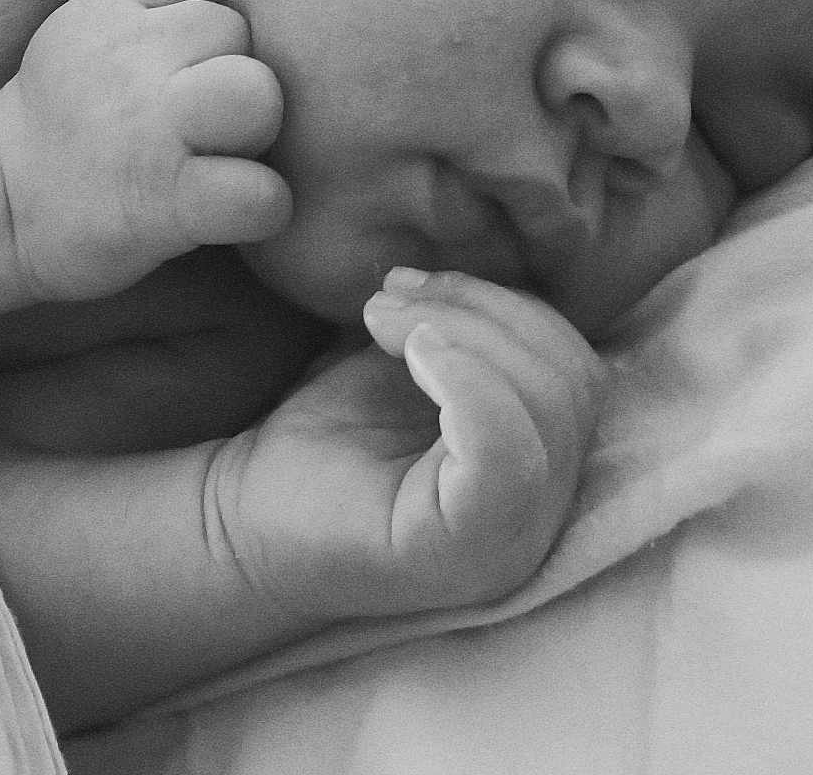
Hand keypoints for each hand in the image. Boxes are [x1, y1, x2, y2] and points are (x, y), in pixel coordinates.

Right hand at [0, 0, 290, 301]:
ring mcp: (151, 131)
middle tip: (198, 121)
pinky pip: (263, 193)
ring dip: (254, 132)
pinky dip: (260, 208)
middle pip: (236, 32)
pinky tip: (228, 213)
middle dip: (229, 74)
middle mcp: (126, 61)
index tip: (170, 67)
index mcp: (102, 14)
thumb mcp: (77, 32)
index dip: (196, 23)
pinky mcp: (170, 201)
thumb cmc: (59, 127)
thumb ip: (143, 5)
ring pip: (259, 95)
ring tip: (219, 157)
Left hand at [203, 268, 603, 622]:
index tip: (415, 285)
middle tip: (391, 300)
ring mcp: (511, 542)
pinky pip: (506, 454)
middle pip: (570, 382)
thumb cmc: (321, 443)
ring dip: (463, 332)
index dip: (510, 306)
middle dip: (483, 311)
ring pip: (546, 408)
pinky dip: (467, 381)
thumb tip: (485, 259)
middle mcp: (540, 515)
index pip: (575, 370)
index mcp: (535, 467)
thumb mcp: (407, 366)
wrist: (237, 517)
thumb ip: (463, 330)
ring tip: (382, 322)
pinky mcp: (463, 552)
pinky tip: (410, 357)